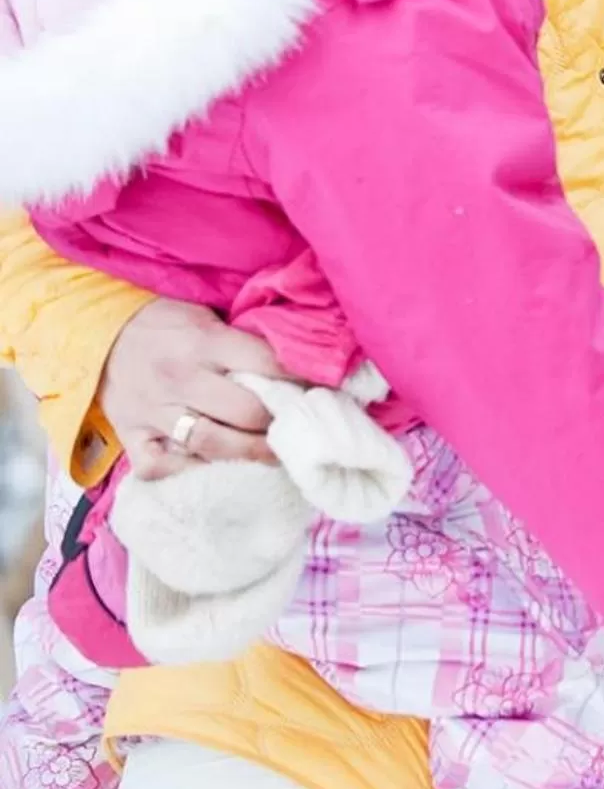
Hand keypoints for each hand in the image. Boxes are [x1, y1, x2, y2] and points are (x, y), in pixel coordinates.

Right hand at [98, 298, 289, 476]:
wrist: (97, 332)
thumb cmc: (166, 323)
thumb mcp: (208, 316)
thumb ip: (244, 341)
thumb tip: (298, 365)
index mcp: (205, 341)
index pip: (268, 366)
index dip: (301, 382)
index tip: (321, 392)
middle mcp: (180, 378)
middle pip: (246, 412)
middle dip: (279, 423)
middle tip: (298, 429)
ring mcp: (152, 411)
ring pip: (211, 444)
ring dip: (249, 454)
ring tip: (275, 456)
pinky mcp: (129, 435)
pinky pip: (162, 467)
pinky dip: (190, 472)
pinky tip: (217, 468)